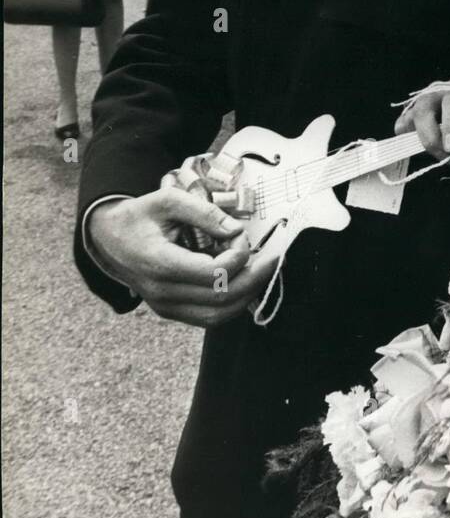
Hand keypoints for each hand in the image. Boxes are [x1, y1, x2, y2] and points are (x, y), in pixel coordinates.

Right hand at [87, 192, 276, 327]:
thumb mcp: (168, 200)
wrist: (108, 239)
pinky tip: (244, 281)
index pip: (214, 273)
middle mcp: (162, 292)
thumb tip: (237, 230)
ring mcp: (165, 307)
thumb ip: (204, 212)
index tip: (241, 234)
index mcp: (159, 263)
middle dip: (255, 277)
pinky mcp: (170, 311)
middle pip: (223, 298)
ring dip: (248, 294)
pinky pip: (209, 318)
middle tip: (273, 257)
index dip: (239, 255)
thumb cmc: (139, 217)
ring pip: (219, 315)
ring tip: (262, 270)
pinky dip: (233, 303)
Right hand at [393, 76, 449, 159]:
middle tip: (444, 156)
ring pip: (409, 119)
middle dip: (431, 138)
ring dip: (422, 141)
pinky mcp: (410, 111)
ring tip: (439, 153)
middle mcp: (437, 90)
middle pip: (423, 111)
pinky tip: (427, 145)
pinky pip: (402, 126)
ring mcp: (421, 99)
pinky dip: (409, 138)